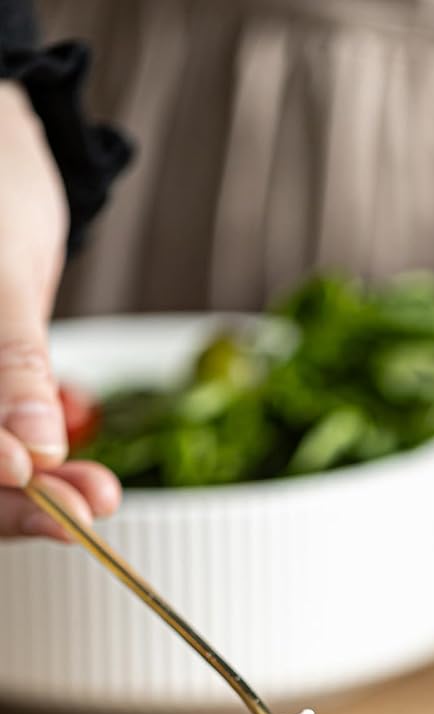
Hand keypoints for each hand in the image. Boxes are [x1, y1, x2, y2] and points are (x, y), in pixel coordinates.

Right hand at [0, 82, 119, 539]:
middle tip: (83, 511)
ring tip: (97, 498)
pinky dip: (46, 469)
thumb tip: (31, 447)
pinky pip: (5, 446)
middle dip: (13, 499)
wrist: (2, 155)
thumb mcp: (1, 274)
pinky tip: (87, 484)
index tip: (22, 475)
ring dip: (39, 494)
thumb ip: (13, 361)